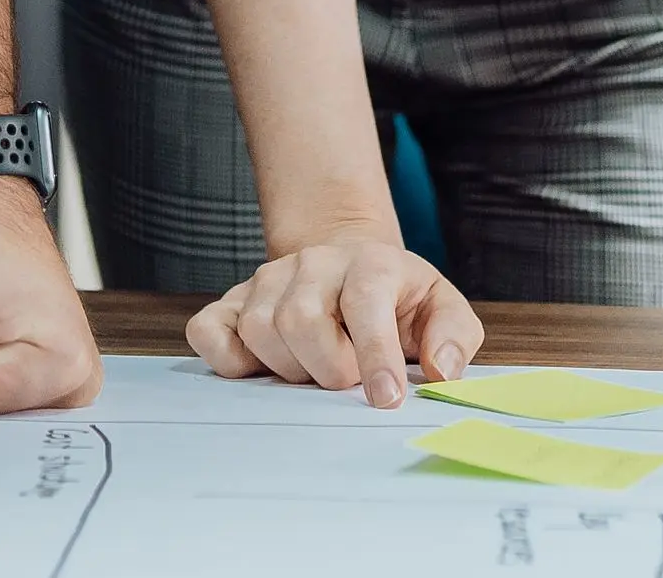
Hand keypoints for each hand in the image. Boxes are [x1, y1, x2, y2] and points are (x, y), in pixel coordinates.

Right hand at [184, 233, 483, 404]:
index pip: (365, 301)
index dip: (374, 353)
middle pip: (301, 319)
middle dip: (327, 368)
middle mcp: (314, 263)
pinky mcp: (232, 301)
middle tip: (345, 379)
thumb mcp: (440, 308)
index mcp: (370, 263)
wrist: (348, 264)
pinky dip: (227, 358)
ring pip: (259, 329)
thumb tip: (442, 370)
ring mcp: (268, 279)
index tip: (385, 400)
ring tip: (313, 369)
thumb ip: (454, 336)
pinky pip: (208, 331)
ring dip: (288, 368)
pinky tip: (261, 369)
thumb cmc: (397, 300)